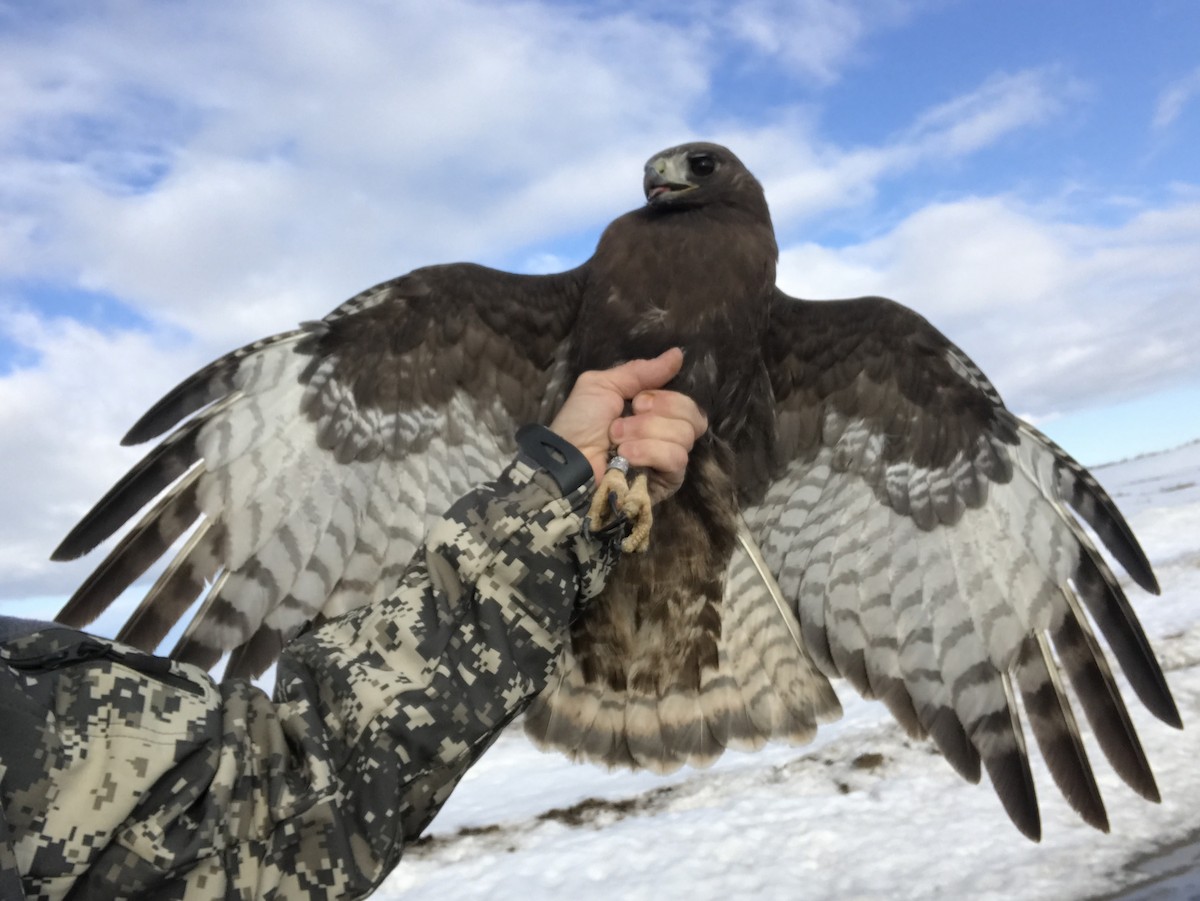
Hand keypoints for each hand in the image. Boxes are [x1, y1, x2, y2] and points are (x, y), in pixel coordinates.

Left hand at [549, 348, 707, 504]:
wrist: (566, 460)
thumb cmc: (579, 424)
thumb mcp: (602, 385)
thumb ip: (640, 371)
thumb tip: (678, 353)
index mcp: (654, 413)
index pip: (686, 402)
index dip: (665, 398)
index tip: (637, 401)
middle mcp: (666, 437)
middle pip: (693, 418)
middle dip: (656, 414)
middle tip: (622, 422)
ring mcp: (667, 463)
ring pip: (685, 437)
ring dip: (645, 433)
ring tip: (617, 442)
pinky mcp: (666, 484)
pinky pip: (677, 461)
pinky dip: (650, 452)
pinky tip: (626, 456)